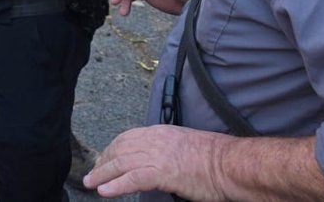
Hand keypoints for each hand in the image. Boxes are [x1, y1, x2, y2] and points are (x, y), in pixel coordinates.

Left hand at [84, 125, 229, 199]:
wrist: (231, 165)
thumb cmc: (214, 160)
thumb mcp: (184, 146)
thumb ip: (166, 149)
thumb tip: (154, 160)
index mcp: (160, 132)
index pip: (127, 138)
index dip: (111, 150)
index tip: (103, 160)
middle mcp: (155, 140)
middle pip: (120, 149)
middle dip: (103, 162)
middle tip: (92, 174)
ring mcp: (158, 155)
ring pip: (122, 163)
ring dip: (103, 174)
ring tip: (91, 184)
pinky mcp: (164, 172)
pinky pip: (134, 178)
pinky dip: (117, 185)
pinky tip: (105, 191)